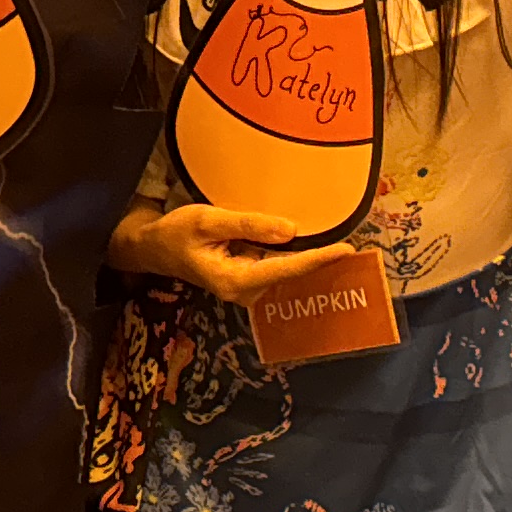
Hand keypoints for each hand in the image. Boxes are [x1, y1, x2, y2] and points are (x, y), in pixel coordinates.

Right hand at [134, 203, 353, 307]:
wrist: (153, 248)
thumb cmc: (176, 233)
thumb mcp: (208, 221)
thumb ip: (249, 225)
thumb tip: (290, 230)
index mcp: (236, 280)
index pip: (286, 269)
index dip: (317, 259)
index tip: (345, 251)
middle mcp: (246, 290)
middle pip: (292, 276)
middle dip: (322, 263)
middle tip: (357, 249)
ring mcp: (248, 287)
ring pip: (288, 273)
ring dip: (313, 261)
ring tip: (345, 248)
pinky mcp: (249, 277)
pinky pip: (279, 267)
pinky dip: (298, 258)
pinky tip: (317, 247)